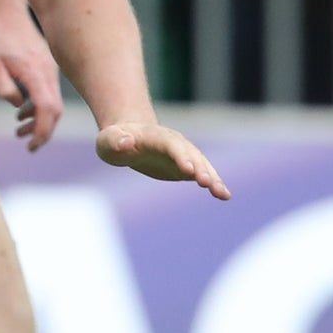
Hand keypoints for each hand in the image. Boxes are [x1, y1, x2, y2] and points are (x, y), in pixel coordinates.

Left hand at [0, 0, 63, 150]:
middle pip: (55, 110)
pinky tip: (22, 109)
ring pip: (52, 101)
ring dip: (39, 119)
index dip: (42, 132)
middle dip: (43, 131)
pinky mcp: (46, 65)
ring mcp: (49, 68)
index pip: (47, 110)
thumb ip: (5, 89)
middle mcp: (48, 71)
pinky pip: (48, 91)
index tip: (32, 146)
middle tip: (27, 145)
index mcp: (35, 72)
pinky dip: (38, 105)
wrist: (3, 10)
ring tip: (19, 130)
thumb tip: (19, 106)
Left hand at [97, 122, 230, 198]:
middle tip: (207, 183)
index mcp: (154, 136)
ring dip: (212, 177)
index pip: (169, 144)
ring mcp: (182, 153)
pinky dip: (214, 183)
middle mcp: (173, 142)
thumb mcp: (108, 140)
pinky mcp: (185, 166)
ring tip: (222, 193)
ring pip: (201, 164)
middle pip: (190, 153)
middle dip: (199, 167)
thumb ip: (115, 141)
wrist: (126, 137)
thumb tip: (125, 142)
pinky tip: (225, 196)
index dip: (179, 155)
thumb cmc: (114, 140)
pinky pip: (203, 173)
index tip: (187, 169)